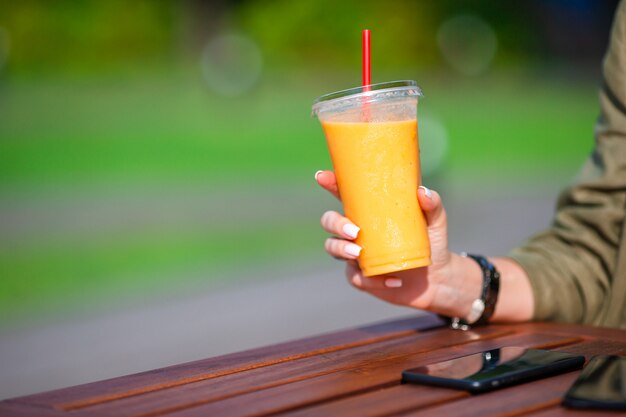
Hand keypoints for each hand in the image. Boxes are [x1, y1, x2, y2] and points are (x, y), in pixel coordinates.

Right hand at [316, 170, 480, 317]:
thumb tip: (422, 192)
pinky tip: (392, 280)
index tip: (322, 176)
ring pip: (332, 248)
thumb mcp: (435, 220)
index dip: (330, 184)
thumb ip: (432, 205)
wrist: (438, 277)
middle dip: (335, 224)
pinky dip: (371, 280)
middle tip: (354, 231)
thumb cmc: (431, 241)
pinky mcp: (362, 277)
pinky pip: (355, 278)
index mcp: (368, 211)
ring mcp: (356, 254)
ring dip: (341, 249)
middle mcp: (356, 230)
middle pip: (329, 221)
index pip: (343, 194)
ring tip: (359, 254)